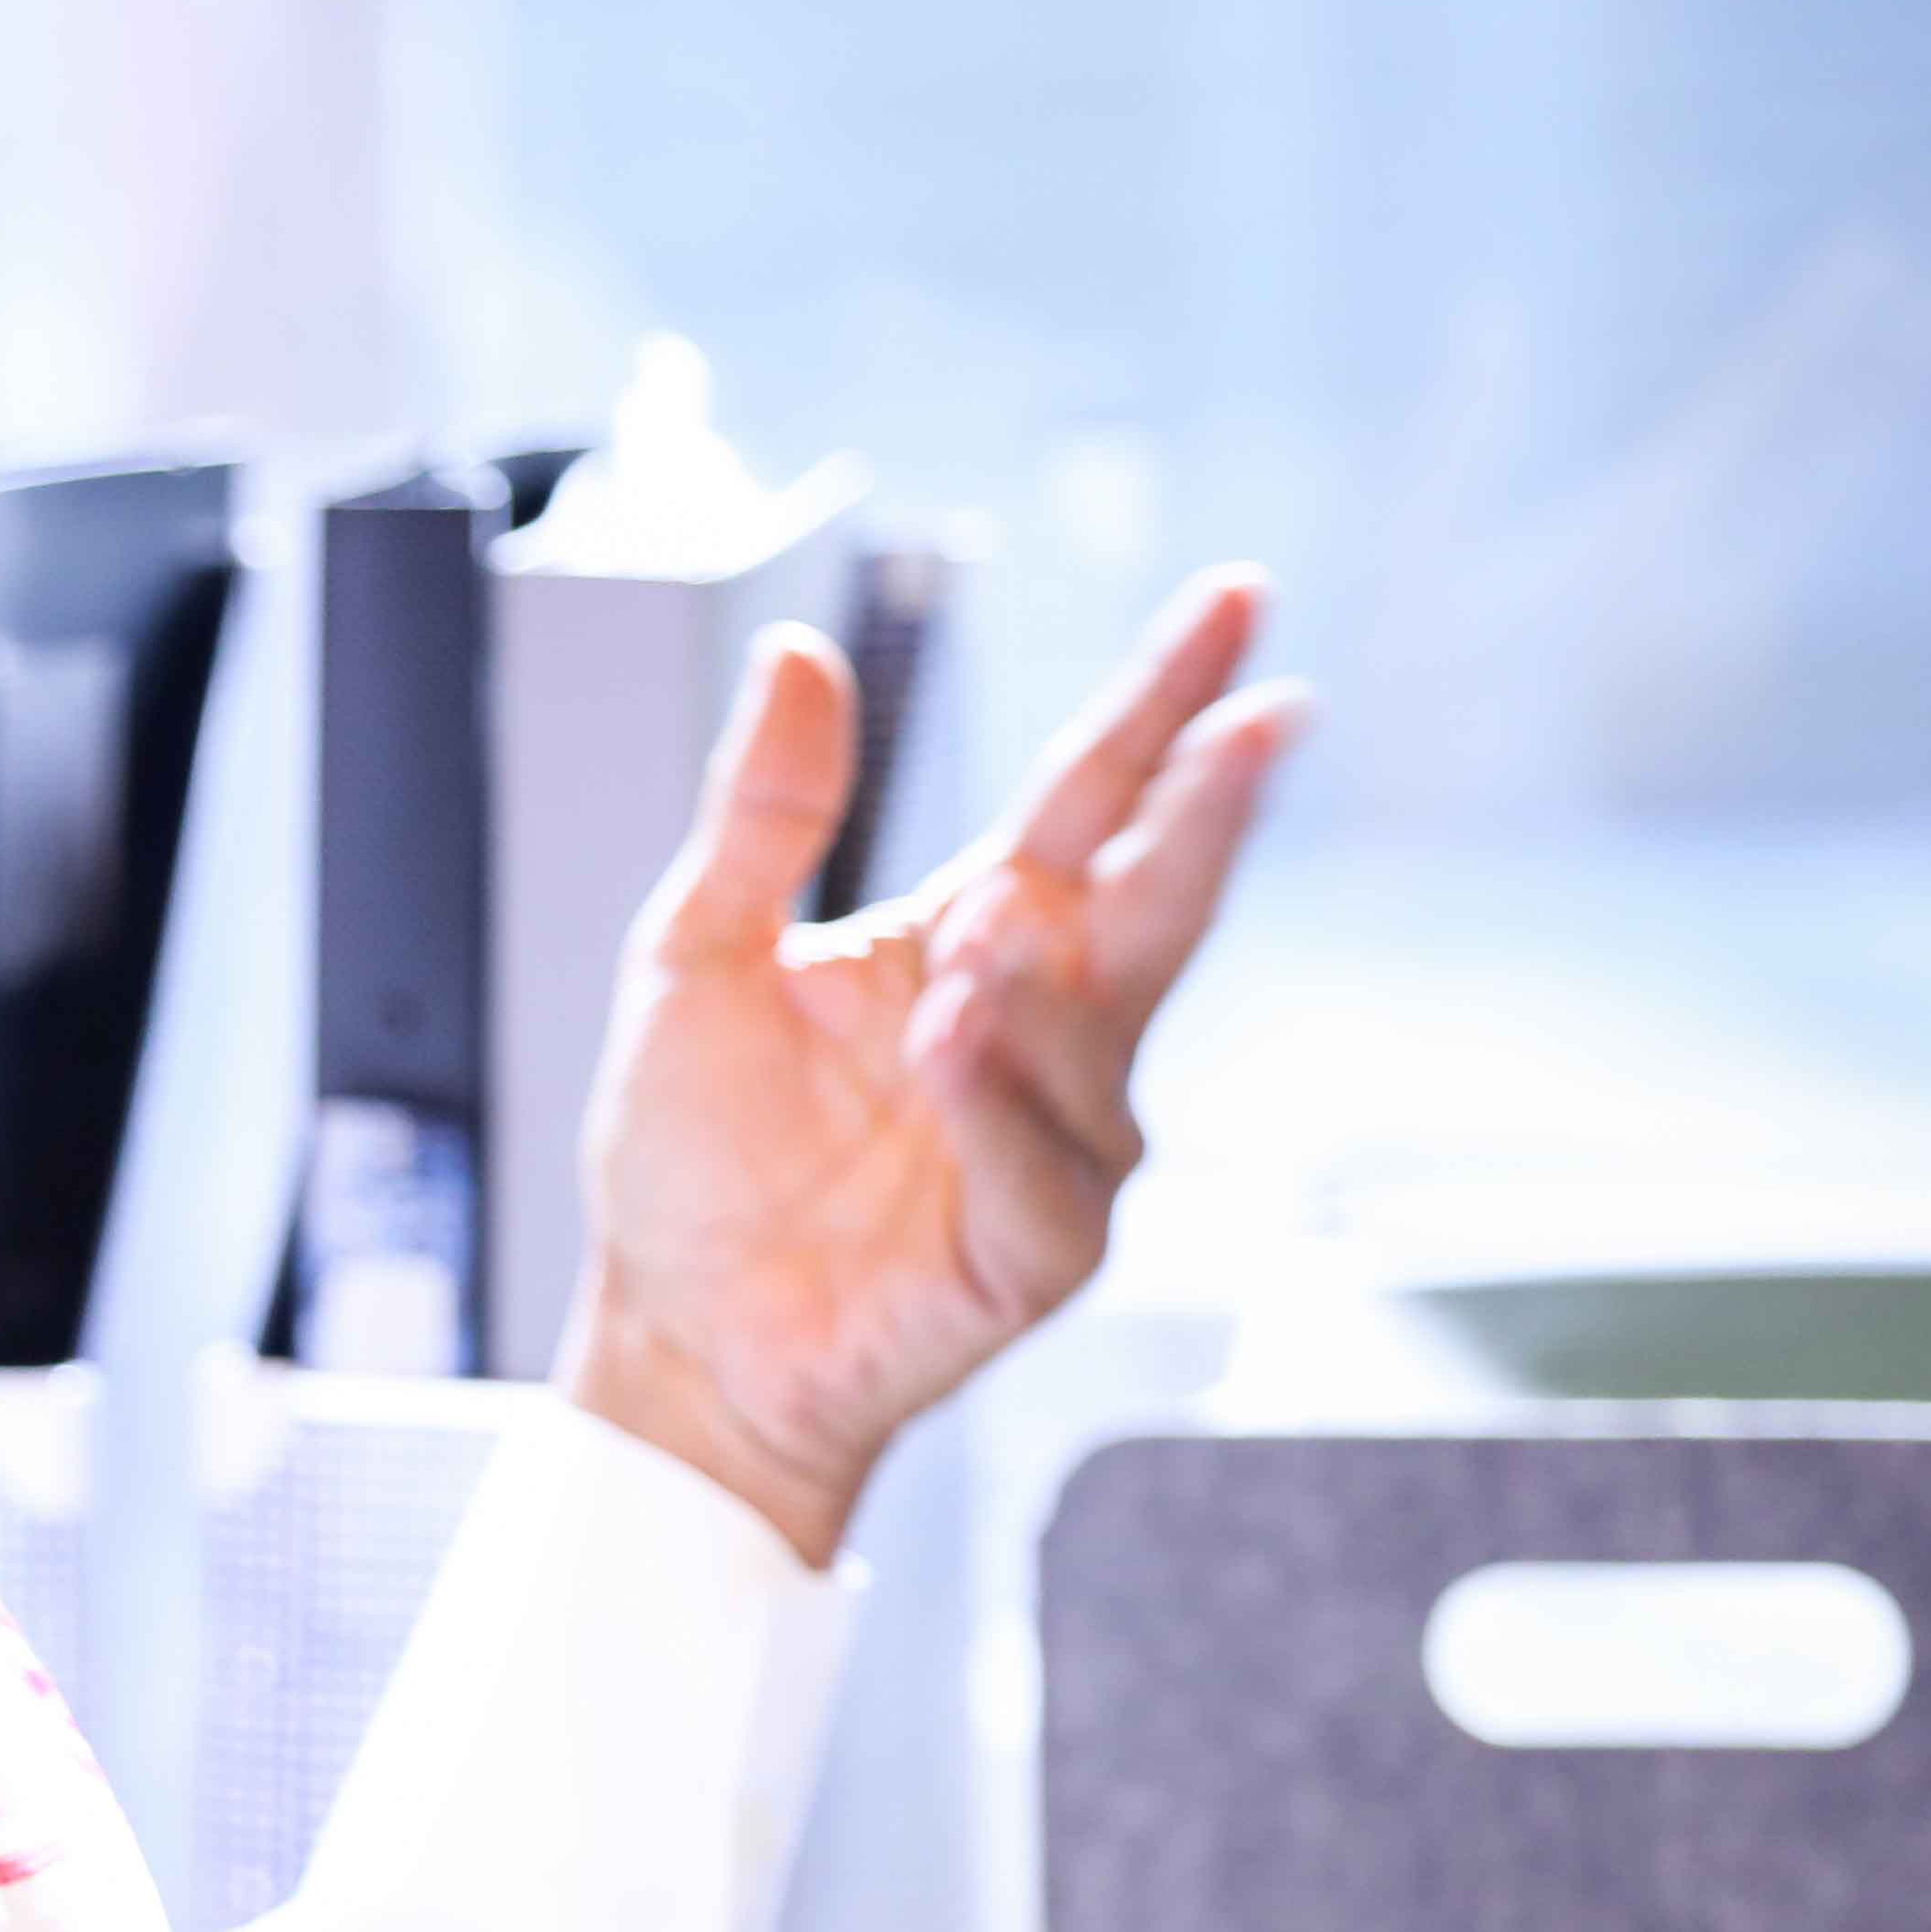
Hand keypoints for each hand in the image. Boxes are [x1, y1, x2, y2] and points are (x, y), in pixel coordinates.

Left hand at [563, 567, 1302, 1565]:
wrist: (672, 1329)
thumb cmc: (696, 1154)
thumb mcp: (698, 953)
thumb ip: (765, 813)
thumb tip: (798, 650)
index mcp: (974, 936)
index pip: (1088, 795)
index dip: (1161, 704)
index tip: (1235, 602)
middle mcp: (1043, 1025)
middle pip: (1149, 893)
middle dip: (1209, 806)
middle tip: (1258, 720)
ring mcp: (1056, 1136)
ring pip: (1097, 1033)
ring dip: (1045, 979)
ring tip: (980, 940)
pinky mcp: (1038, 1247)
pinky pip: (1044, 1164)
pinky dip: (1000, 1101)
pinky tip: (953, 1047)